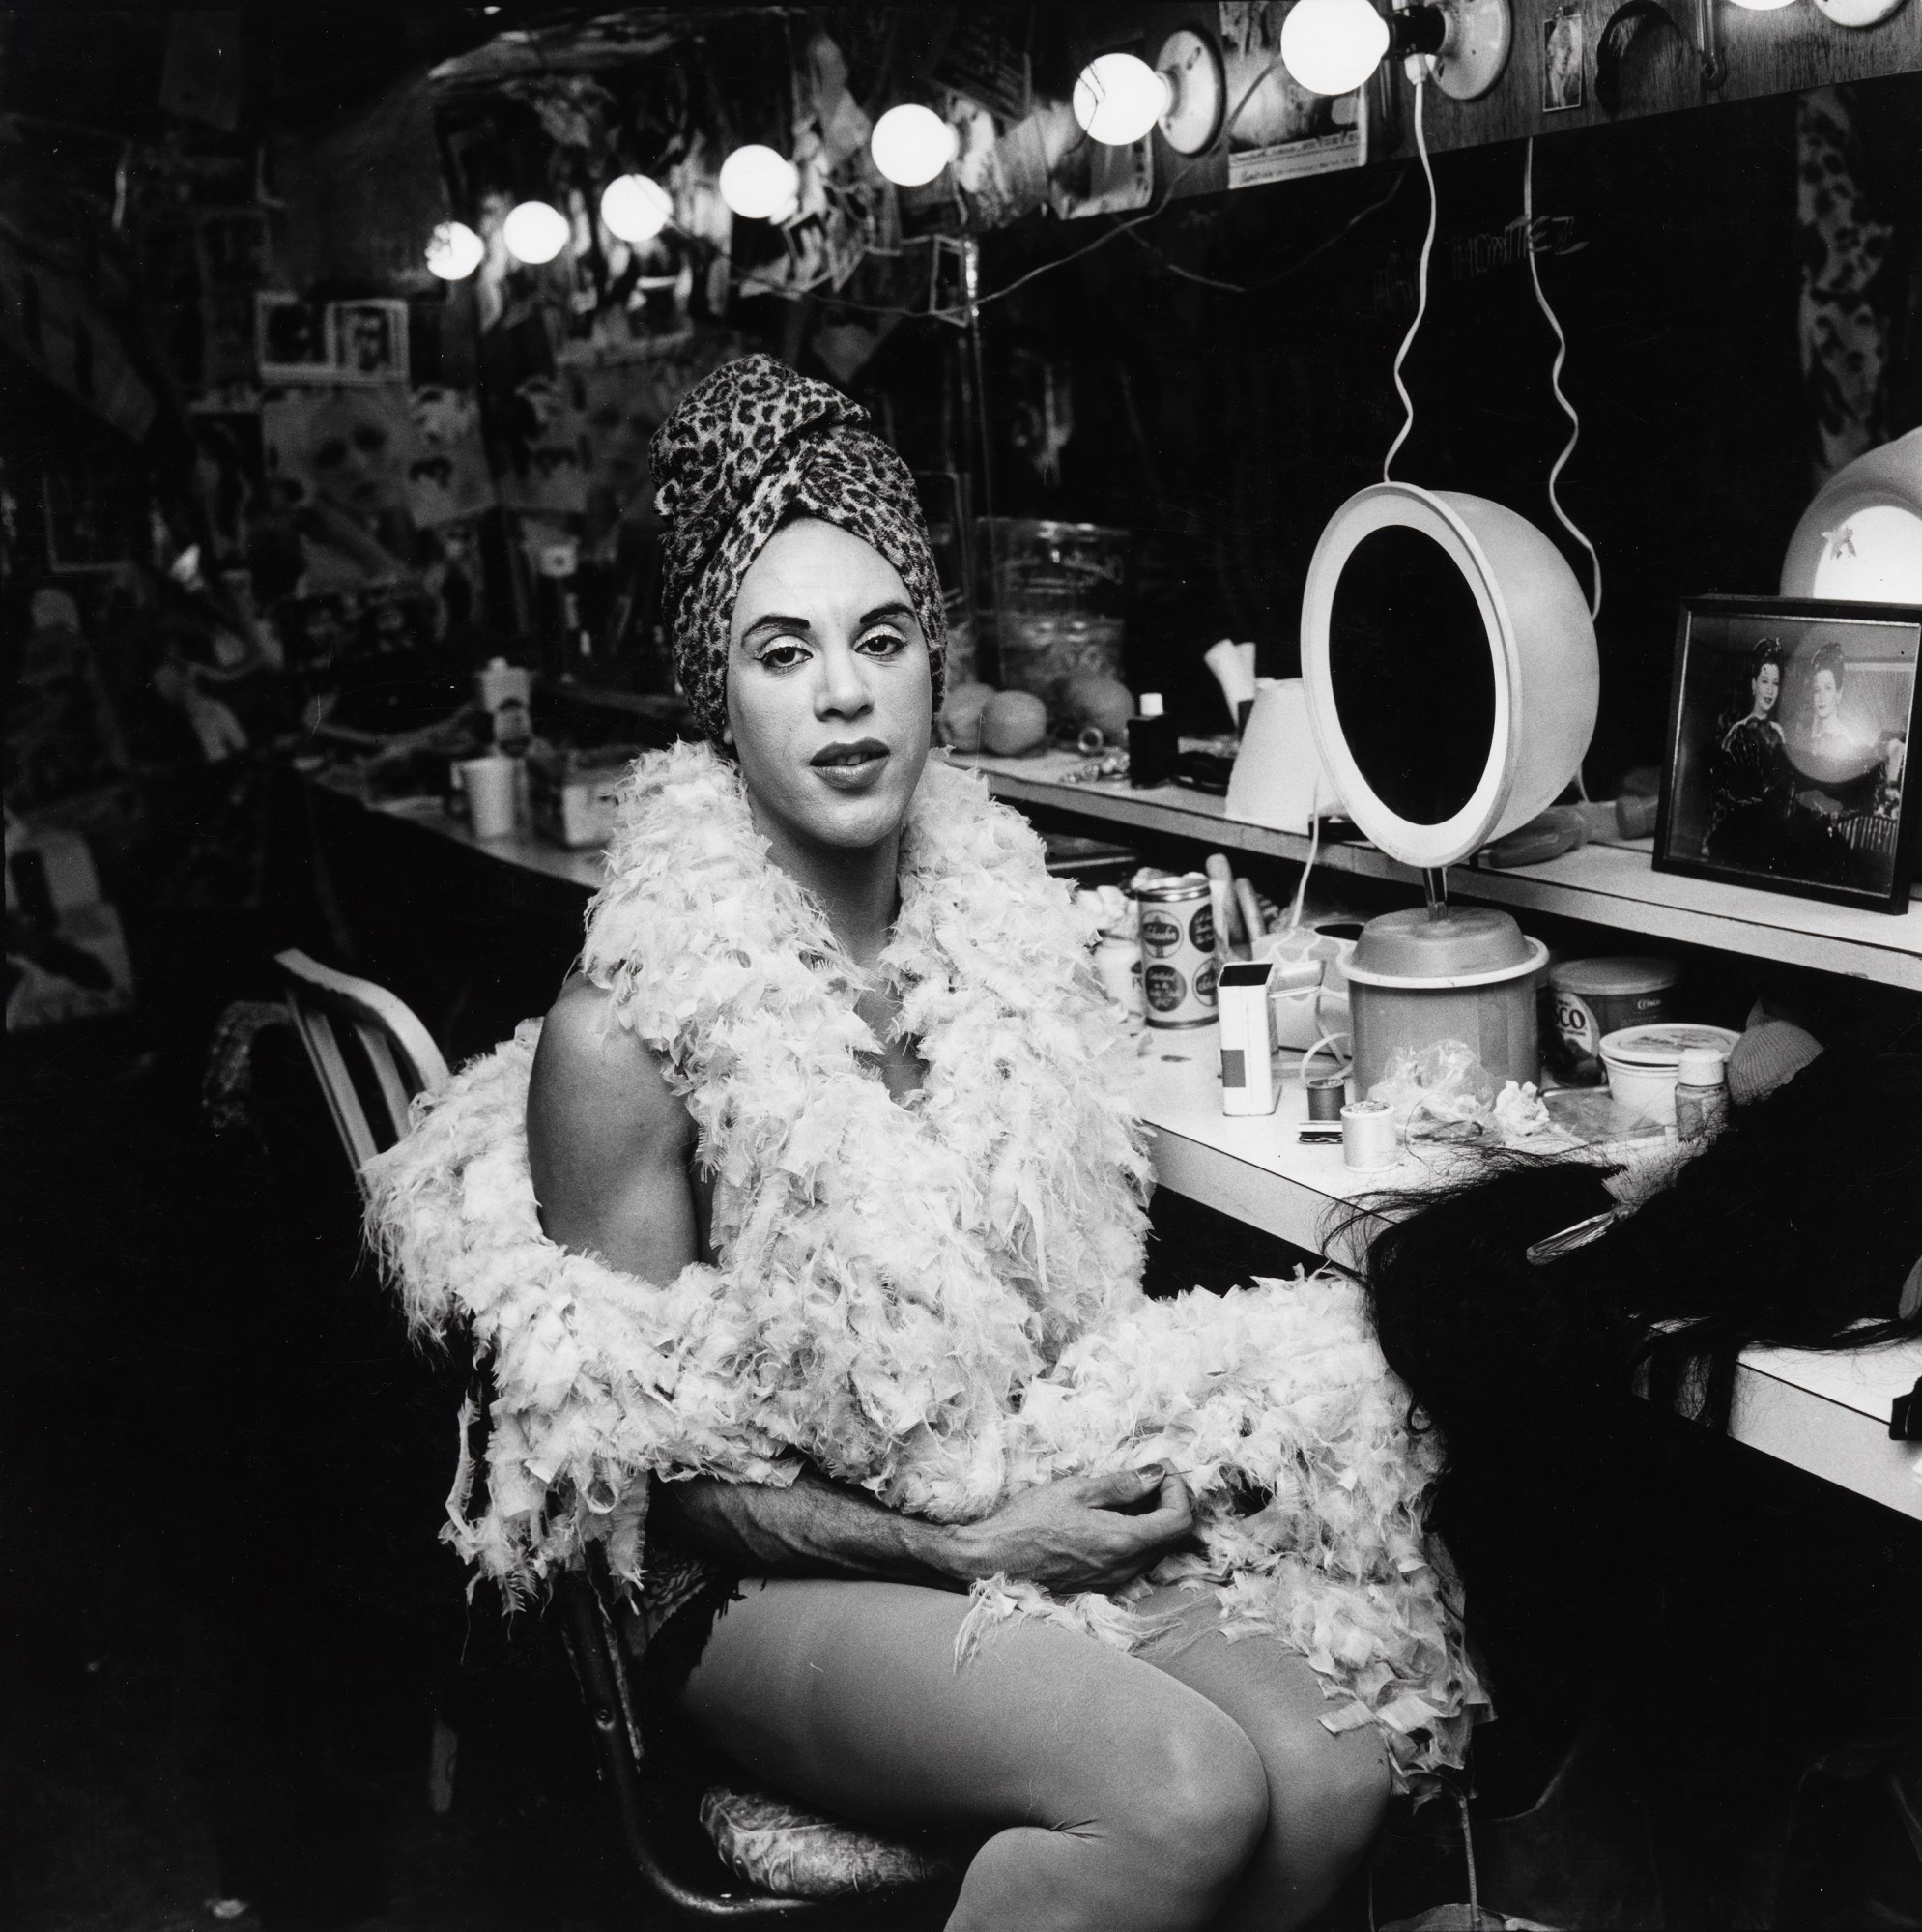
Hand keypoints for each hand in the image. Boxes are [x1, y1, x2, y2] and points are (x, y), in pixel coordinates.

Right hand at [945, 1466, 1194, 1595]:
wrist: (994, 1559)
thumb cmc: (1029, 1521)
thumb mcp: (1077, 1490)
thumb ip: (1123, 1484)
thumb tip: (1156, 1475)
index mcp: (1123, 1542)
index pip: (1179, 1521)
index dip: (1180, 1491)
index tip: (1162, 1471)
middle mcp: (1124, 1568)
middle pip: (1170, 1537)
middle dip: (1167, 1502)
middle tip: (1147, 1476)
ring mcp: (1112, 1581)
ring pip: (1152, 1549)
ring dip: (1150, 1520)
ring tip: (1126, 1494)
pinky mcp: (1098, 1585)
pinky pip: (1131, 1561)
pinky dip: (1132, 1536)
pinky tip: (1108, 1518)